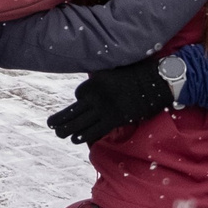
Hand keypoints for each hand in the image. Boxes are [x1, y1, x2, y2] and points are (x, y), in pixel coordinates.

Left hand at [44, 61, 174, 144]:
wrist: (157, 82)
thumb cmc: (138, 73)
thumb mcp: (115, 68)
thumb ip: (101, 74)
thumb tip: (92, 75)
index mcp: (96, 82)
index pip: (79, 93)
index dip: (79, 98)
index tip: (80, 103)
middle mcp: (97, 96)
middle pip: (74, 110)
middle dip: (60, 119)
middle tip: (50, 125)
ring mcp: (105, 109)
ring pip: (81, 122)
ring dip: (68, 129)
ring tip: (59, 133)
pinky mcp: (115, 119)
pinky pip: (96, 130)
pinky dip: (85, 135)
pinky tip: (76, 138)